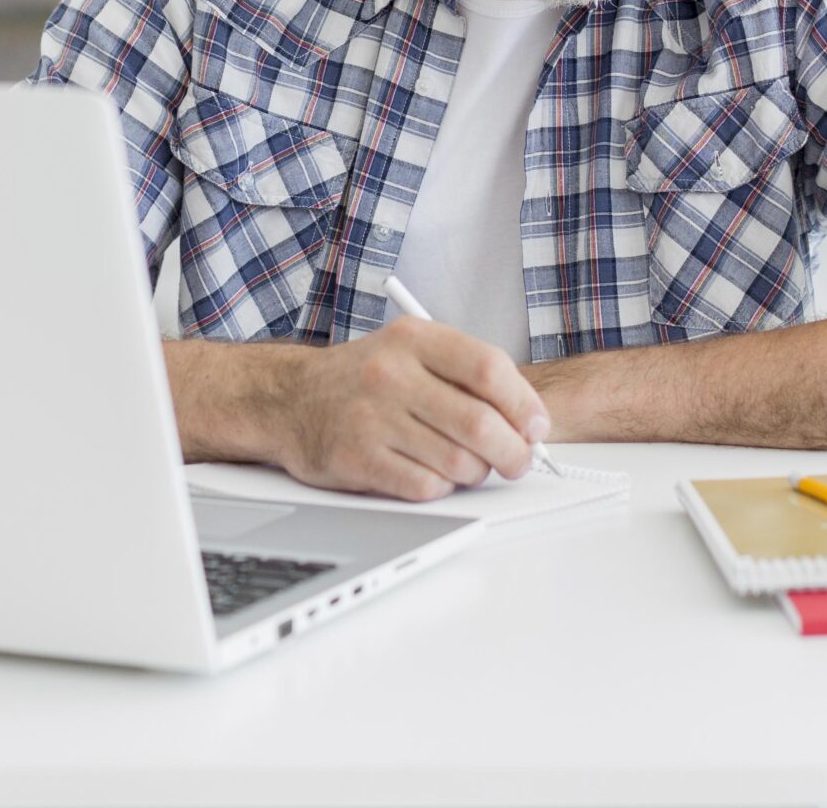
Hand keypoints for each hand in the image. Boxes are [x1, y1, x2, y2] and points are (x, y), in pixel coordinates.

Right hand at [269, 319, 550, 501]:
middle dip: (512, 452)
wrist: (289, 399)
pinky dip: (442, 488)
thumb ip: (467, 375)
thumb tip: (528, 421)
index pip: (489, 369)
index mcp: (414, 339)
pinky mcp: (357, 459)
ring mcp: (371, 417)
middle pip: (479, 423)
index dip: (524, 404)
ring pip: (458, 461)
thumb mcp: (411, 351)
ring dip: (476, 472)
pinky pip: (425, 486)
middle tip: (518, 461)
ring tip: (469, 465)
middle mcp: (391, 374)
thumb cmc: (364, 379)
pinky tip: (432, 474)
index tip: (536, 426)